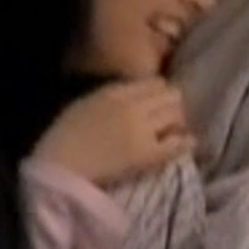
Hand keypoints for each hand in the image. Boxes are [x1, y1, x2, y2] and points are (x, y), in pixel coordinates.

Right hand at [34, 79, 193, 188]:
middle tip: (171, 119)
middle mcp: (133, 105)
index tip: (160, 103)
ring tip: (176, 132)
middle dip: (174, 105)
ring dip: (179, 122)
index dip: (161, 93)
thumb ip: (108, 97)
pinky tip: (188, 143)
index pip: (154, 83)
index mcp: (115, 92)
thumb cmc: (63, 136)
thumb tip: (127, 97)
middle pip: (171, 96)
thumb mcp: (84, 104)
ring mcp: (142, 129)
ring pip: (177, 115)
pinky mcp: (147, 154)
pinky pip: (177, 143)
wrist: (59, 165)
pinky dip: (186, 142)